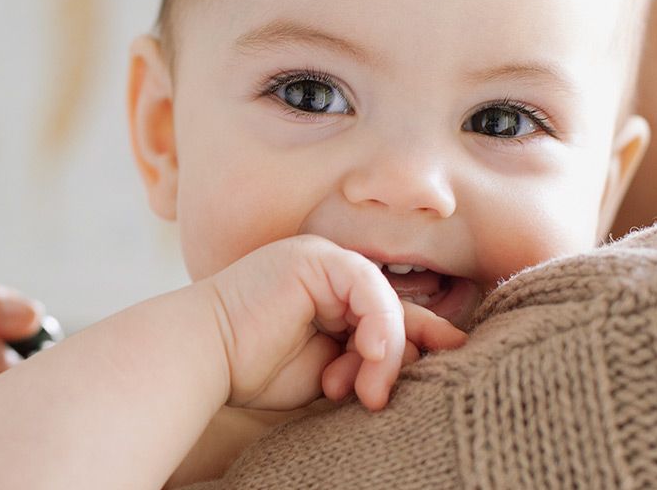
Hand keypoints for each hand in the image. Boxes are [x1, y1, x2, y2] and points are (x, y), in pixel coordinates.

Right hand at [204, 235, 466, 411]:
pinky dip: (378, 323)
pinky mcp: (316, 258)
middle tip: (382, 397)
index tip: (453, 365)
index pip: (391, 318)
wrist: (204, 359)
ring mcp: (324, 262)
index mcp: (331, 301)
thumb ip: (366, 363)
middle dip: (401, 357)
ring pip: (385, 304)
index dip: (424, 342)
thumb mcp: (327, 373)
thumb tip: (420, 362)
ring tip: (365, 393)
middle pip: (395, 311)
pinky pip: (368, 286)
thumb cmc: (253, 372)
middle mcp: (331, 276)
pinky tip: (370, 354)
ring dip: (384, 353)